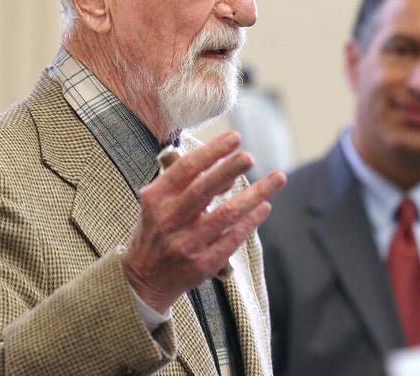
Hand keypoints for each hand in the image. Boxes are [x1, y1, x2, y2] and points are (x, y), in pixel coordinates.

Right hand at [120, 131, 285, 312]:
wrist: (142, 281)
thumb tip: (230, 171)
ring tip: (276, 178)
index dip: (212, 151)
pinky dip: (250, 221)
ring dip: (254, 195)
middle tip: (250, 156)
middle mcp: (169, 220)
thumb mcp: (161, 204)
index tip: (235, 137)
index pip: (186, 169)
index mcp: (157, 199)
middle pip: (203, 190)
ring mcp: (185, 244)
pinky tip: (264, 207)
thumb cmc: (157, 231)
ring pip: (225, 215)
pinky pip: (232, 239)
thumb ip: (190, 184)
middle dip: (229, 169)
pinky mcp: (202, 265)